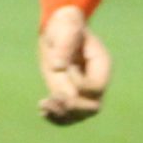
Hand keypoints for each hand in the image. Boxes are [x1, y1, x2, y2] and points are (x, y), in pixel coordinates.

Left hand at [38, 6, 111, 124]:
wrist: (59, 27)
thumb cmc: (66, 25)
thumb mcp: (66, 28)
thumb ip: (64, 46)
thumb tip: (57, 67)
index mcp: (101, 65)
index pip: (96, 88)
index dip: (79, 85)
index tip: (64, 68)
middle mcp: (94, 81)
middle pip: (92, 108)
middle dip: (72, 107)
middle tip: (53, 97)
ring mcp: (81, 90)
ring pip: (79, 115)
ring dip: (62, 115)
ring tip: (44, 105)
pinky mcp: (67, 92)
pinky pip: (67, 114)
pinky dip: (55, 117)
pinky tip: (42, 109)